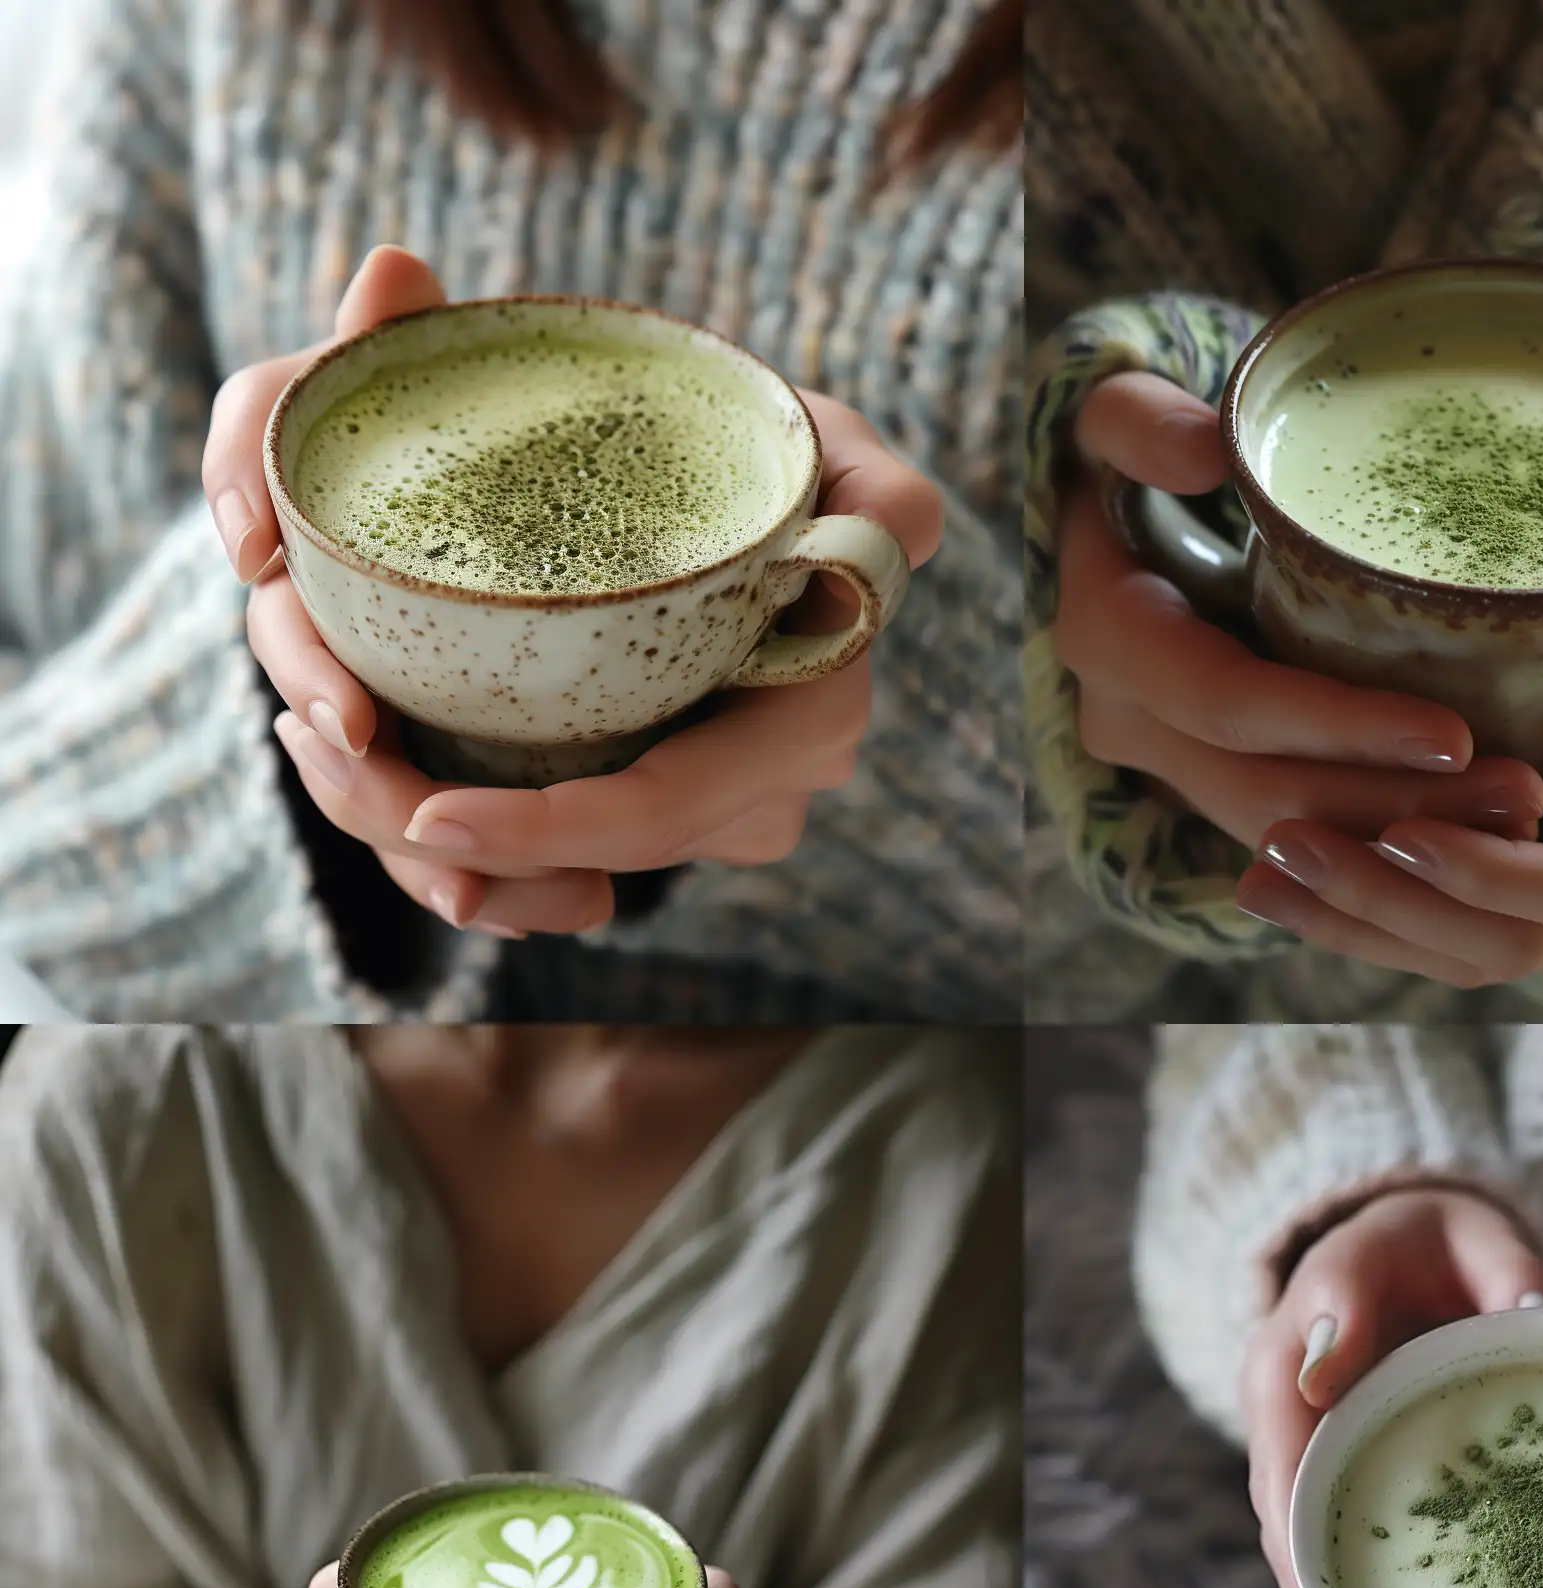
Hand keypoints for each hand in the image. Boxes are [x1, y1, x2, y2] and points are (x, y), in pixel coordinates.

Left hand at [204, 246, 942, 935]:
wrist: (750, 495)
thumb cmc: (778, 452)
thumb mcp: (832, 451)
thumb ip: (877, 487)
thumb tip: (896, 533)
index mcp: (807, 719)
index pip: (663, 809)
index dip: (548, 833)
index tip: (430, 812)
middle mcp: (768, 790)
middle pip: (594, 856)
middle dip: (463, 844)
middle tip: (331, 759)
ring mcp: (716, 814)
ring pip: (568, 868)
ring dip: (451, 844)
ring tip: (331, 752)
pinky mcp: (662, 811)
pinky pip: (565, 853)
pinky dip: (481, 832)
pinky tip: (398, 777)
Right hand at [1056, 372, 1542, 851]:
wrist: (1104, 517)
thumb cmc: (1130, 454)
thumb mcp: (1113, 415)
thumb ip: (1141, 420)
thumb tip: (1202, 451)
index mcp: (1110, 639)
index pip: (1230, 705)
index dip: (1339, 728)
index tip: (1454, 734)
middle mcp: (1128, 722)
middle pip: (1271, 791)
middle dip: (1397, 804)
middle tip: (1526, 792)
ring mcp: (1167, 764)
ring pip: (1289, 830)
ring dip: (1405, 834)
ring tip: (1526, 812)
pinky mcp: (1211, 781)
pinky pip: (1301, 829)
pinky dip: (1385, 832)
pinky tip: (1480, 822)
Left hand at [1237, 610, 1542, 984]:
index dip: (1494, 874)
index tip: (1403, 829)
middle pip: (1504, 944)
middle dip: (1391, 904)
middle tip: (1288, 845)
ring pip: (1454, 958)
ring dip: (1351, 924)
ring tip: (1257, 873)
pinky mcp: (1515, 918)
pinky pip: (1432, 942)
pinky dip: (1350, 920)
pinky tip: (1264, 884)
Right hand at [1242, 1187, 1542, 1587]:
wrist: (1407, 1248)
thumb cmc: (1442, 1240)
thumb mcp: (1465, 1230)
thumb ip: (1495, 1265)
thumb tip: (1521, 1316)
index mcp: (1298, 1335)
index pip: (1282, 1426)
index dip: (1294, 1505)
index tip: (1312, 1578)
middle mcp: (1282, 1399)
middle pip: (1275, 1500)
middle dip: (1304, 1583)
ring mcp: (1299, 1439)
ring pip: (1293, 1530)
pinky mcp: (1329, 1470)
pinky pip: (1328, 1531)